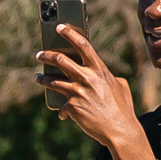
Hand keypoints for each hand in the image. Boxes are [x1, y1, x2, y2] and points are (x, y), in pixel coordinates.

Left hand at [39, 25, 140, 157]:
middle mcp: (87, 78)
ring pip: (53, 81)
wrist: (120, 131)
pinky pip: (63, 107)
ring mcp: (78, 92)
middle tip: (39, 55)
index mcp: (100, 70)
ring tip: (37, 78)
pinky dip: (64, 111)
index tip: (59, 27)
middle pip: (60, 60)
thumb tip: (101, 76)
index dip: (70, 34)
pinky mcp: (72, 107)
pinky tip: (64, 114)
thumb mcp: (120, 87)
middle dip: (46, 55)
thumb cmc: (123, 109)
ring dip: (42, 79)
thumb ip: (108, 77)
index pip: (83, 45)